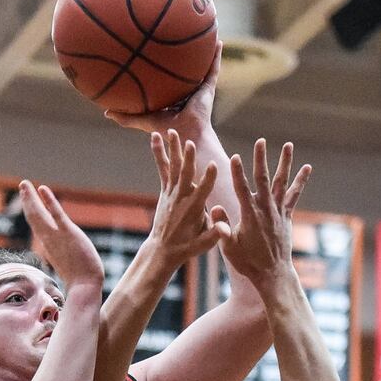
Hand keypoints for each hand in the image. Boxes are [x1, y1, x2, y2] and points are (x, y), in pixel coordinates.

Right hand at [20, 181, 104, 289]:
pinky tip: (42, 189)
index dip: (32, 212)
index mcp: (49, 246)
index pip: (38, 225)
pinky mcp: (68, 234)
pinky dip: (49, 201)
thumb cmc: (81, 281)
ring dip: (31, 198)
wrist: (84, 287)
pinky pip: (56, 214)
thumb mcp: (70, 266)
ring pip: (39, 214)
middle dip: (28, 200)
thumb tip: (67, 263)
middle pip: (34, 217)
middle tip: (23, 185)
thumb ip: (66, 260)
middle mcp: (49, 240)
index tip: (29, 200)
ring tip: (24, 183)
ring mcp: (57, 236)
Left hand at [104, 41, 222, 137]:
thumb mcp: (143, 120)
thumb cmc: (166, 130)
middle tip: (181, 38)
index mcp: (174, 98)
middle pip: (186, 70)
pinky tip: (218, 41)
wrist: (185, 134)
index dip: (167, 69)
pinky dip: (216, 55)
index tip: (160, 53)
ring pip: (202, 66)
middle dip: (186, 56)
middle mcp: (187, 92)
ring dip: (205, 52)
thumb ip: (126, 117)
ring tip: (205, 33)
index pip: (170, 81)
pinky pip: (213, 69)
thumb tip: (106, 112)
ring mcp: (199, 90)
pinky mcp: (208, 89)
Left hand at [141, 129, 230, 272]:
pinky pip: (162, 168)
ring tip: (171, 131)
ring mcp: (171, 193)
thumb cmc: (188, 247)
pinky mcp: (165, 190)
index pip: (203, 191)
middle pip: (185, 176)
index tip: (214, 164)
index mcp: (193, 210)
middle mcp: (181, 199)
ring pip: (172, 167)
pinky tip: (156, 136)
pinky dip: (159, 152)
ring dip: (172, 149)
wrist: (162, 250)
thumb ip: (214, 235)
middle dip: (187, 160)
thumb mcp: (203, 244)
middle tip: (189, 143)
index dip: (208, 179)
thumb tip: (224, 229)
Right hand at [212, 138, 310, 287]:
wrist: (272, 274)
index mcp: (249, 216)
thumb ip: (222, 227)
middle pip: (263, 180)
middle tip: (261, 141)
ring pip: (282, 183)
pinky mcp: (286, 216)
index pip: (241, 190)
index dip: (237, 173)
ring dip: (285, 163)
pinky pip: (294, 195)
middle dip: (261, 159)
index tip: (235, 157)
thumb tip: (214, 208)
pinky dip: (300, 181)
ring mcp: (278, 212)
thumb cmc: (247, 262)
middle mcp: (266, 210)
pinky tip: (307, 167)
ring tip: (288, 145)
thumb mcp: (229, 248)